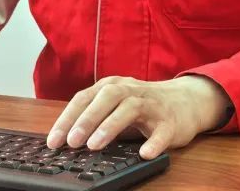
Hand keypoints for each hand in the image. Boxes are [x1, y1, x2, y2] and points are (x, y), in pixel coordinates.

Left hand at [46, 75, 229, 159]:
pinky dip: (153, 142)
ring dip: (110, 127)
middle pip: (105, 98)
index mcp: (111, 86)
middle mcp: (129, 90)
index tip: (53, 140)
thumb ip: (94, 117)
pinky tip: (144, 153)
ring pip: (129, 109)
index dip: (66, 119)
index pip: (84, 98)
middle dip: (85, 120)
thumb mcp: (115, 105)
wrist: (186, 100)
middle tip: (71, 142)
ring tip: (94, 146)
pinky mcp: (170, 121)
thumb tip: (66, 139)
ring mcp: (151, 104)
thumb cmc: (143, 105)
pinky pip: (162, 131)